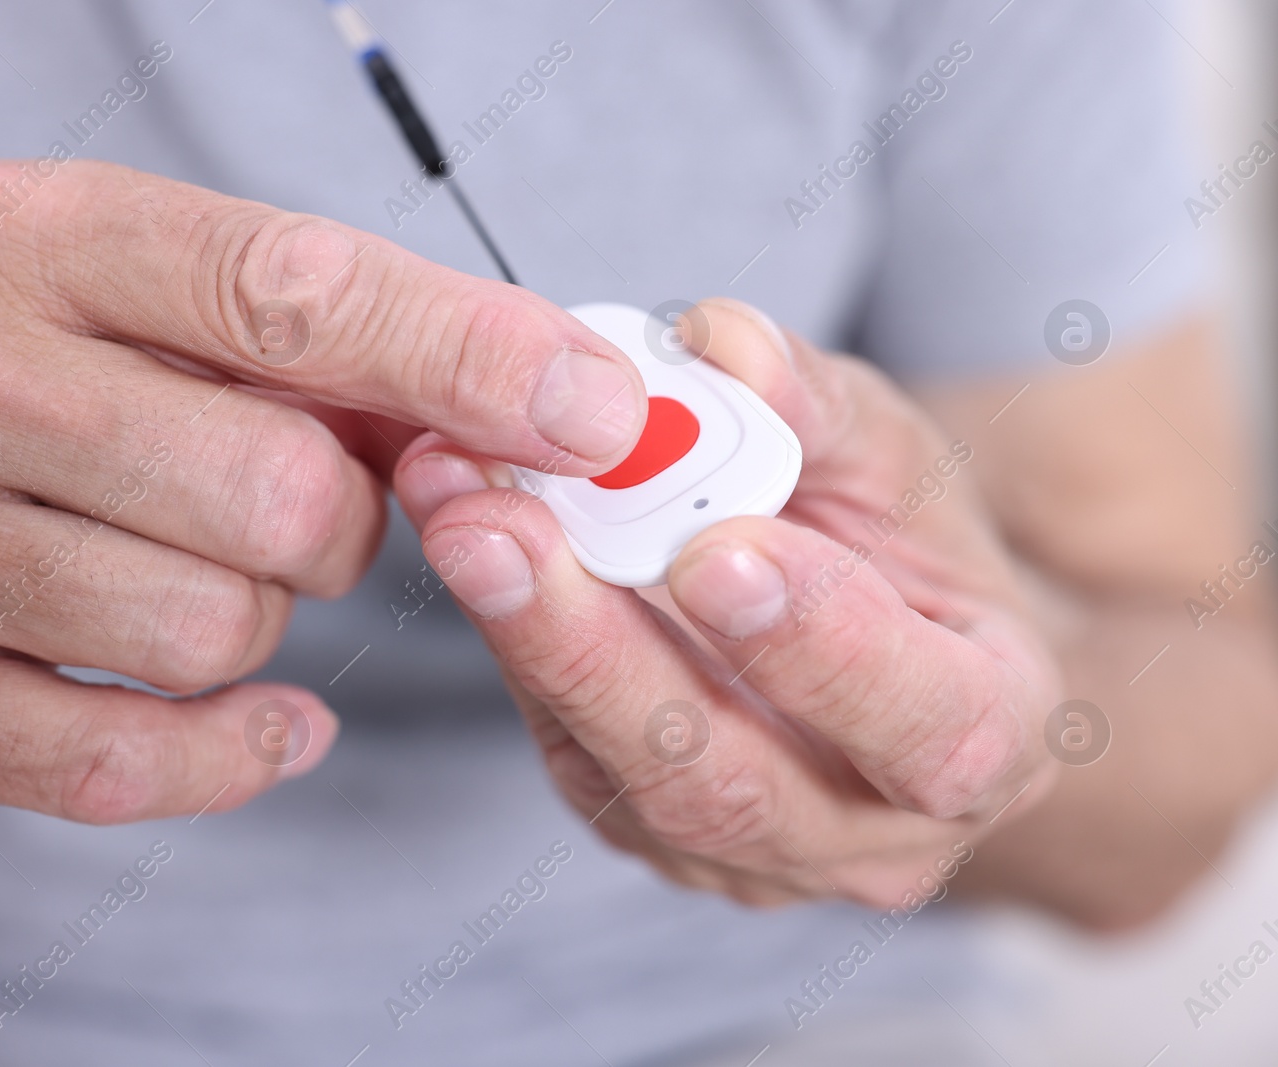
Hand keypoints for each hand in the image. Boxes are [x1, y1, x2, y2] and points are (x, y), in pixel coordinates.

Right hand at [0, 160, 648, 823]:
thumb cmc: (25, 390)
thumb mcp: (152, 304)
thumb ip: (336, 342)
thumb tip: (549, 400)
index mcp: (34, 237)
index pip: (290, 290)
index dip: (466, 355)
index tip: (590, 410)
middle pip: (274, 490)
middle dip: (339, 521)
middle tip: (297, 506)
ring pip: (213, 628)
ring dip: (259, 619)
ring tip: (200, 572)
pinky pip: (133, 759)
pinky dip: (231, 747)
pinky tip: (250, 711)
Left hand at [393, 298, 1060, 905]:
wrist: (873, 630)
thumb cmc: (905, 548)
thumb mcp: (891, 453)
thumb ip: (816, 404)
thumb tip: (719, 344)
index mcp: (990, 738)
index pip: (927, 728)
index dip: (821, 648)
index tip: (714, 551)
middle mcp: (868, 834)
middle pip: (725, 783)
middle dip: (602, 652)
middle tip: (501, 529)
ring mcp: (744, 851)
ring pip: (623, 777)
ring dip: (528, 640)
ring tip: (457, 514)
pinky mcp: (645, 827)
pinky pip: (569, 748)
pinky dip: (513, 641)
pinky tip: (468, 540)